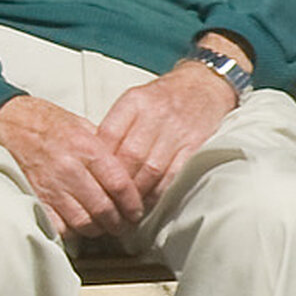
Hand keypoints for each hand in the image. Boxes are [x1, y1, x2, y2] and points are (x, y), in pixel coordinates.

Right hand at [0, 91, 160, 240]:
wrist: (5, 120)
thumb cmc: (44, 122)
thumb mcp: (82, 125)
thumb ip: (106, 150)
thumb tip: (129, 174)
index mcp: (85, 147)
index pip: (120, 185)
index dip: (133, 204)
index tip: (136, 211)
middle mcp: (68, 168)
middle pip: (104, 209)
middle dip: (118, 223)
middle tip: (123, 224)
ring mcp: (49, 184)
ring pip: (83, 222)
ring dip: (97, 229)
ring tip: (102, 227)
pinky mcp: (34, 196)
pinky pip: (57, 225)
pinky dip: (70, 231)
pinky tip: (76, 225)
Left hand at [90, 61, 237, 218]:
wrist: (204, 86)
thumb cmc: (164, 97)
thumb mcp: (134, 100)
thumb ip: (116, 125)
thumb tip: (93, 158)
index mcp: (135, 101)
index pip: (108, 134)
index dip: (99, 162)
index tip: (91, 180)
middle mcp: (156, 114)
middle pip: (129, 155)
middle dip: (117, 183)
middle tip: (108, 202)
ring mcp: (177, 131)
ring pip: (151, 168)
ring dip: (138, 193)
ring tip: (126, 208)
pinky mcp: (196, 146)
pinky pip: (175, 174)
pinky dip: (160, 192)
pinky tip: (150, 202)